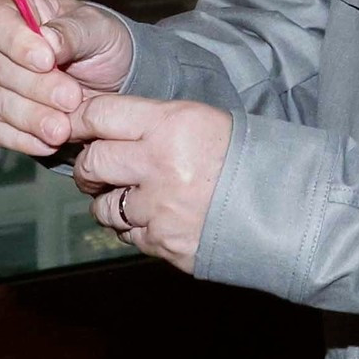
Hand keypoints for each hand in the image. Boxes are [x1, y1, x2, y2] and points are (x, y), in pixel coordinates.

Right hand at [0, 0, 132, 156]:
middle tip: (71, 97)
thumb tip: (48, 39)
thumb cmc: (97, 41)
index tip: (48, 60)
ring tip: (64, 127)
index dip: (17, 43)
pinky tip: (49, 142)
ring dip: (31, 118)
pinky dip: (22, 138)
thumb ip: (72, 32)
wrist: (108, 78)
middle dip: (35, 87)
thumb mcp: (97, 29)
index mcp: (8, 9)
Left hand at [69, 96, 231, 274]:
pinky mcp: (164, 244)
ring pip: (104, 206)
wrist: (284, 205)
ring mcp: (159, 208)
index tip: (74, 128)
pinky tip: (156, 218)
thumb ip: (150, 122)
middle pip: (93, 163)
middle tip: (97, 169)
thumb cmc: (242, 156)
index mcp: (169, 124)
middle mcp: (158, 164)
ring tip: (131, 197)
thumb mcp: (199, 120)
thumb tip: (102, 126)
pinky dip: (135, 228)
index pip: (99, 115)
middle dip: (89, 168)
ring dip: (110, 202)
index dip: (79, 121)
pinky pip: (129, 236)